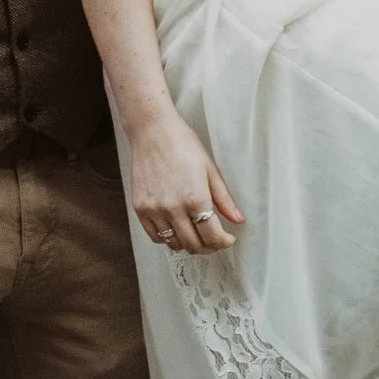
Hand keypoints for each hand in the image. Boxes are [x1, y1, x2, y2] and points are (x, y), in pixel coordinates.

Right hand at [127, 109, 244, 254]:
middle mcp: (173, 208)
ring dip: (188, 244)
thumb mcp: (210, 169)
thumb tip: (238, 219)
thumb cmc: (182, 144)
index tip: (228, 239)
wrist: (152, 131)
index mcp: (195, 198)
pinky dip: (167, 239)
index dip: (223, 242)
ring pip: (174, 244)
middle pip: (194, 244)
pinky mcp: (140, 209)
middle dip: (208, 246)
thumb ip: (224, 199)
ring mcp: (154, 210)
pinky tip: (176, 228)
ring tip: (196, 234)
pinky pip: (155, 237)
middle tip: (214, 240)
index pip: (212, 236)